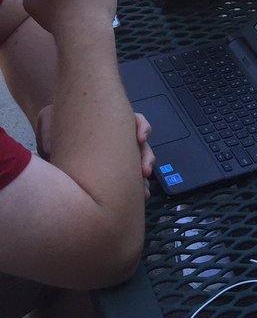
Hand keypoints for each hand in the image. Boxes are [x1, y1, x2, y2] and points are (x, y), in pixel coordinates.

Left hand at [36, 106, 153, 190]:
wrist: (49, 139)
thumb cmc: (53, 126)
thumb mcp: (50, 120)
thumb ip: (52, 131)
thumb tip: (49, 148)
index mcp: (108, 123)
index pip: (134, 120)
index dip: (141, 127)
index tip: (140, 138)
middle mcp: (117, 139)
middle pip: (141, 145)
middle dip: (146, 157)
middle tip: (144, 171)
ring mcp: (116, 156)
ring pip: (139, 164)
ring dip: (143, 177)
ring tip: (144, 192)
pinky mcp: (112, 173)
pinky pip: (131, 180)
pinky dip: (138, 188)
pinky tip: (140, 197)